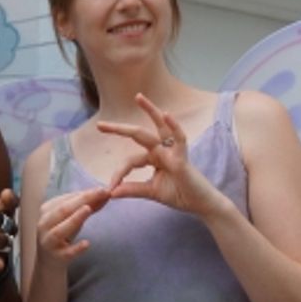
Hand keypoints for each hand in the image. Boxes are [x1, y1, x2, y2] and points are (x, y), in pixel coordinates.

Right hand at [35, 187, 109, 266]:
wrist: (49, 261)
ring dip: (74, 219)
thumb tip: (106, 193)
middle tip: (101, 192)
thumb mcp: (73, 218)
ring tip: (88, 209)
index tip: (102, 189)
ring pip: (60, 230)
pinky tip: (87, 244)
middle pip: (63, 210)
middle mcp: (45, 224)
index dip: (85, 193)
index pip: (67, 199)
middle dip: (82, 200)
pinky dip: (76, 248)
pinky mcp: (57, 257)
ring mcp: (49, 241)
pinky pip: (66, 253)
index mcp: (47, 211)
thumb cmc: (62, 235)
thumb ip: (88, 206)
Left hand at [97, 93, 225, 217]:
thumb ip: (133, 189)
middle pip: (139, 135)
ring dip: (150, 110)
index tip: (110, 187)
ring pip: (159, 127)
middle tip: (100, 125)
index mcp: (153, 158)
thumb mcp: (151, 192)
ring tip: (138, 97)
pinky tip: (165, 114)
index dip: (119, 173)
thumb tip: (112, 192)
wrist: (200, 205)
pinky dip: (173, 125)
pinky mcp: (183, 157)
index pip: (130, 161)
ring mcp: (172, 151)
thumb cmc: (180, 195)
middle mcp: (162, 151)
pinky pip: (179, 138)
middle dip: (119, 129)